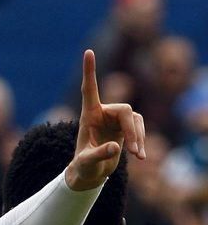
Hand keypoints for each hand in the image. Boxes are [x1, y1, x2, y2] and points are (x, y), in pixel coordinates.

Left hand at [65, 49, 145, 190]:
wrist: (90, 173)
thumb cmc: (83, 167)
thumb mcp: (87, 164)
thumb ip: (99, 155)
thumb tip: (116, 148)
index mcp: (88, 115)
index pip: (89, 89)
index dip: (90, 71)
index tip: (88, 51)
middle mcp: (102, 113)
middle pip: (125, 110)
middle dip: (132, 130)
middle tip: (133, 151)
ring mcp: (115, 119)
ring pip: (135, 119)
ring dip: (138, 137)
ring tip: (137, 156)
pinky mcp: (125, 127)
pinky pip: (139, 127)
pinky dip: (141, 141)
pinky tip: (140, 156)